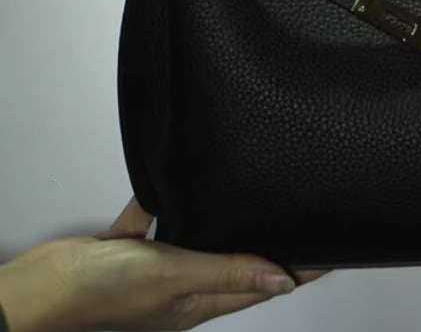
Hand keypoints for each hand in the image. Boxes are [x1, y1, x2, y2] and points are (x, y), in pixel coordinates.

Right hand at [0, 197, 326, 331]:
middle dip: (268, 239)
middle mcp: (184, 282)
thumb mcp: (170, 278)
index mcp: (200, 299)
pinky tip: (178, 174)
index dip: (299, 267)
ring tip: (252, 191)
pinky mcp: (129, 244)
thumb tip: (282, 280)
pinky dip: (168, 196)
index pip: (264, 281)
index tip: (333, 248)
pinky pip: (157, 214)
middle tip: (299, 212)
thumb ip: (224, 272)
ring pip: (201, 234)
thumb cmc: (96, 297)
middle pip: (238, 257)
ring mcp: (157, 264)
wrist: (35, 292)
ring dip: (223, 216)